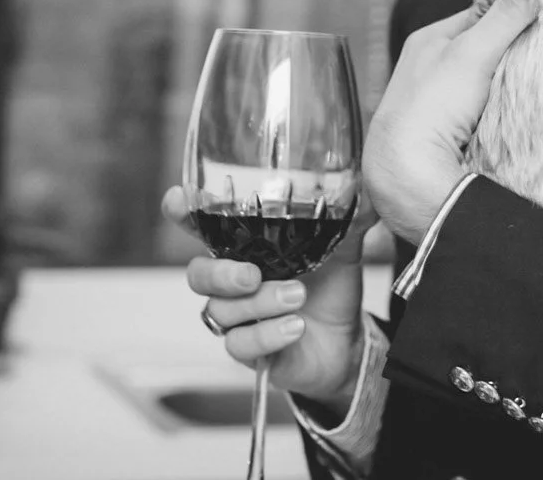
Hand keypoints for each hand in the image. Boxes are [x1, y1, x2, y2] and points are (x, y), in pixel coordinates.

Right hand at [163, 185, 377, 412]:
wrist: (349, 342)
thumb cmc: (332, 288)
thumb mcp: (343, 250)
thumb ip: (348, 221)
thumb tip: (364, 192)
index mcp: (248, 248)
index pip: (203, 228)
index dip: (182, 214)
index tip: (177, 201)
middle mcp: (234, 282)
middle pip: (198, 275)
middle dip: (220, 273)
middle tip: (252, 274)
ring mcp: (238, 318)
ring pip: (221, 310)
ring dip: (260, 303)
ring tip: (298, 296)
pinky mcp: (249, 351)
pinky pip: (240, 344)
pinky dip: (269, 334)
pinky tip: (295, 327)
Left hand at [364, 0, 538, 244]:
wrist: (409, 179)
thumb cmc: (430, 110)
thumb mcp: (471, 54)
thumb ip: (503, 18)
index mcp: (427, 42)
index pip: (478, 16)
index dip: (510, 15)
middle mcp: (427, 69)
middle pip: (481, 51)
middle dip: (510, 53)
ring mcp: (435, 103)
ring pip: (481, 84)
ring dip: (505, 87)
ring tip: (537, 88)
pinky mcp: (445, 134)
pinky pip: (480, 114)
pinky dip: (498, 114)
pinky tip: (515, 120)